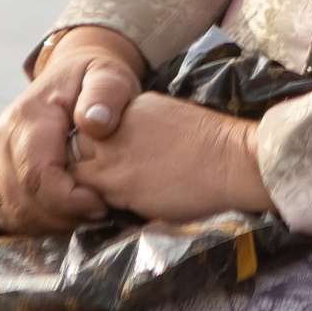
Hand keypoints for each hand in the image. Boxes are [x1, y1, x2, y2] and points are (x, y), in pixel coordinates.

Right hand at [0, 25, 145, 231]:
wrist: (73, 73)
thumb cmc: (95, 77)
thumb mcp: (110, 76)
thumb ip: (106, 94)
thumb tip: (94, 122)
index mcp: (27, 117)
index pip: (36, 174)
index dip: (67, 199)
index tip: (101, 204)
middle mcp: (3, 139)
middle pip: (21, 198)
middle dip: (62, 215)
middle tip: (99, 212)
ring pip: (12, 209)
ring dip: (49, 222)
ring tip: (85, 213)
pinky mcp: (0, 172)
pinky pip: (8, 211)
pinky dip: (36, 221)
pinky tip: (66, 215)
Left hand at [67, 93, 271, 221]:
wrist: (234, 162)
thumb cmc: (216, 143)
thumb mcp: (170, 118)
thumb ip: (140, 127)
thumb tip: (129, 147)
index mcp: (133, 105)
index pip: (94, 124)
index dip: (99, 143)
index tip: (113, 156)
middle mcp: (115, 126)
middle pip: (79, 145)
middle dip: (87, 161)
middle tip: (107, 178)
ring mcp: (112, 156)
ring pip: (77, 172)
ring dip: (89, 185)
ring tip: (112, 194)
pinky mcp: (115, 185)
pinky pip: (90, 196)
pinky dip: (99, 203)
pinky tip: (122, 205)